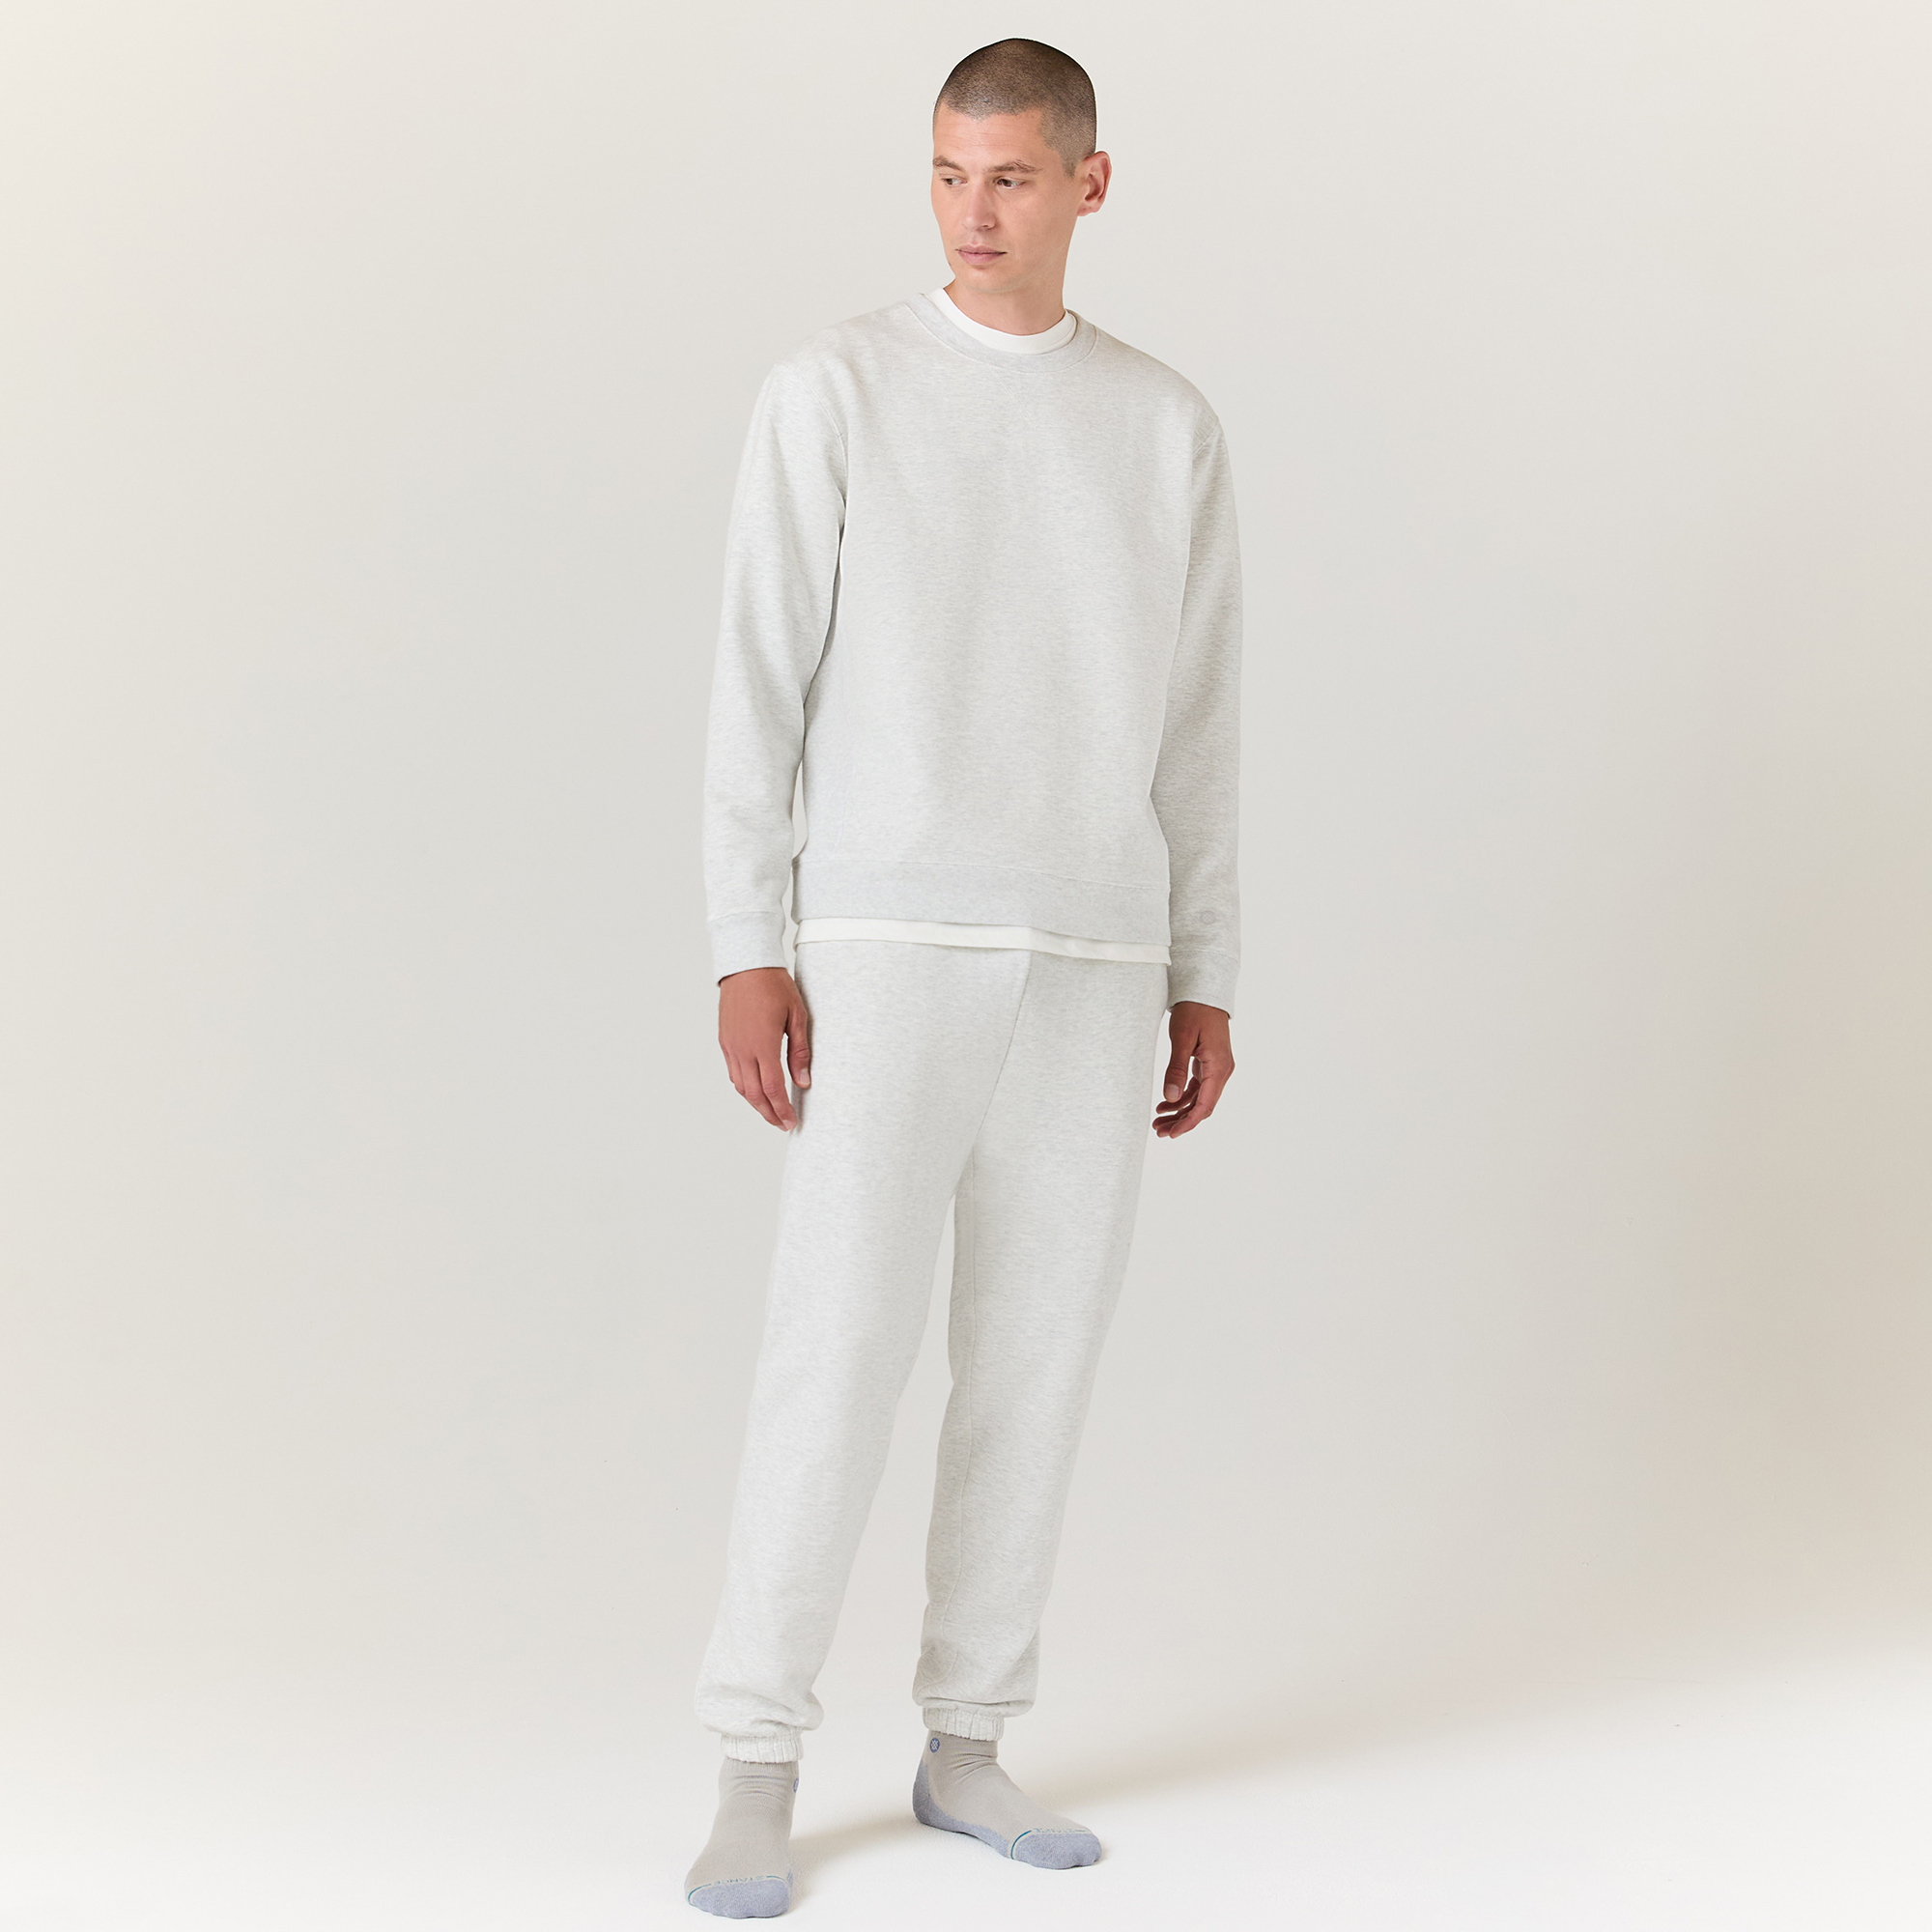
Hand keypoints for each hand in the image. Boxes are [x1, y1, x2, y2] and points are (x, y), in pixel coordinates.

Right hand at [718, 966, 810, 1129]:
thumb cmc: (774, 986)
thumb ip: (800, 1051)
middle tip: (783, 1124)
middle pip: (754, 1094)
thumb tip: (803, 1081)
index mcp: (763, 1044)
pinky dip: (745, 1087)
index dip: (782, 1109)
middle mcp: (743, 1049)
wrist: (746, 965)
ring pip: (741, 1087)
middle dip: (769, 1113)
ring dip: (756, 1103)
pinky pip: (733, 1073)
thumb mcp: (797, 1016)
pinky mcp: (725, 1041)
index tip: (791, 1122)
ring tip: (771, 1112)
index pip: (773, 1088)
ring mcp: (731, 1046)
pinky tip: (756, 1090)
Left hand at [1154, 1001, 1233, 1138]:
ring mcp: (1216, 1068)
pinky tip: (1165, 1104)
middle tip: (1159, 1131)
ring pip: (1199, 1099)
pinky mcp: (1208, 1063)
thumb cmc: (1194, 1011)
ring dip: (1180, 1111)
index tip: (1171, 1134)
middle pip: (1202, 1106)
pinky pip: (1197, 1088)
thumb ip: (1176, 1069)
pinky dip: (1182, 1097)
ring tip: (1158, 1121)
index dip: (1188, 1123)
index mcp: (1218, 1068)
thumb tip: (1170, 1098)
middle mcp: (1221, 1071)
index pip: (1204, 1106)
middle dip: (1181, 1121)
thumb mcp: (1182, 1039)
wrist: (1204, 991)